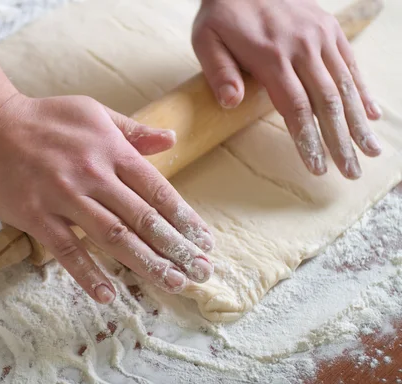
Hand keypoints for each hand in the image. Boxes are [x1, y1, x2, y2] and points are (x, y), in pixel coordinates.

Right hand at [0, 94, 214, 303]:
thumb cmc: (44, 118)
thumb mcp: (93, 113)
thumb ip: (133, 131)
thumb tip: (171, 140)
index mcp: (110, 149)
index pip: (157, 189)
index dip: (184, 218)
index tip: (205, 241)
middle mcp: (93, 174)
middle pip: (141, 218)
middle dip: (175, 247)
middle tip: (200, 273)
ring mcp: (63, 196)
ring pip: (112, 236)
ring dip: (145, 263)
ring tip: (171, 284)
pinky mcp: (35, 215)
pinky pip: (66, 250)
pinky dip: (88, 274)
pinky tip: (108, 295)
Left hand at [192, 0, 381, 178]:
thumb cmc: (223, 13)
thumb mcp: (207, 39)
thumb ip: (219, 72)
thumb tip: (231, 103)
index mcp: (272, 57)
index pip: (296, 107)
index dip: (308, 140)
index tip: (318, 167)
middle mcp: (303, 48)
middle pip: (327, 103)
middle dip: (341, 141)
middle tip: (352, 172)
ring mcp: (320, 37)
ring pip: (345, 86)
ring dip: (359, 122)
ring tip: (371, 151)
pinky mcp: (329, 28)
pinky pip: (350, 63)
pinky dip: (362, 91)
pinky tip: (372, 114)